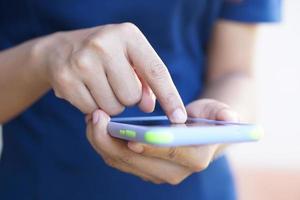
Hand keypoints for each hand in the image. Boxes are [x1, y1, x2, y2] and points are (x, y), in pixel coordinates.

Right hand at [34, 23, 185, 121]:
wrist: (60, 50)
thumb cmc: (105, 56)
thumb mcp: (129, 58)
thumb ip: (146, 81)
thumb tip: (149, 107)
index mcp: (128, 35)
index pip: (156, 71)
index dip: (170, 97)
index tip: (179, 118)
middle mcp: (104, 44)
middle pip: (132, 96)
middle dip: (128, 98)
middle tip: (116, 84)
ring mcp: (82, 61)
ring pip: (113, 107)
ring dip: (111, 104)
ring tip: (100, 85)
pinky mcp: (65, 79)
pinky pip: (92, 111)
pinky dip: (93, 107)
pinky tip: (85, 89)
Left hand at [87, 99, 238, 184]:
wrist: (199, 132)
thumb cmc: (208, 118)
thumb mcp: (219, 111)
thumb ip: (225, 113)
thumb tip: (231, 119)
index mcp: (195, 157)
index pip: (170, 154)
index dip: (150, 146)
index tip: (130, 135)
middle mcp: (175, 172)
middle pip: (138, 161)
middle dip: (113, 142)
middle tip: (96, 117)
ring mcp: (156, 173)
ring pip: (122, 162)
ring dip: (103, 142)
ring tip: (92, 118)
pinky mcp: (142, 168)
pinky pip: (118, 160)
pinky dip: (104, 144)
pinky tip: (97, 125)